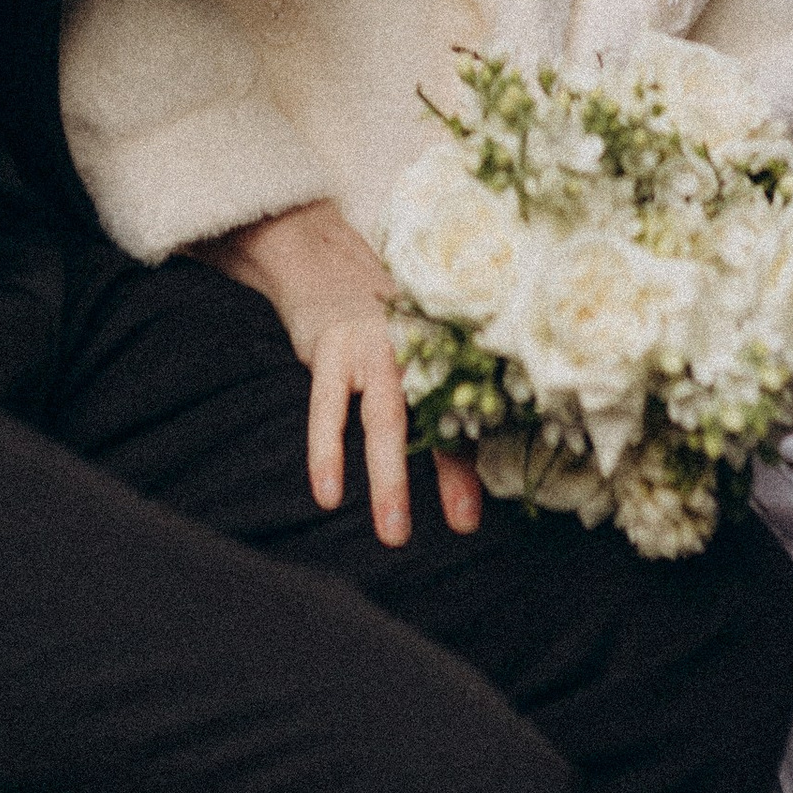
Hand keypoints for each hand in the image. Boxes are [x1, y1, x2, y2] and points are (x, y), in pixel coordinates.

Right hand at [204, 197, 484, 546]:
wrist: (321, 259)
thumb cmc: (376, 320)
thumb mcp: (412, 346)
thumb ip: (433, 394)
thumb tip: (466, 468)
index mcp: (442, 349)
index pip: (465, 416)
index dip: (470, 468)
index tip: (470, 523)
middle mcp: (416, 346)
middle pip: (438, 419)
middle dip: (450, 476)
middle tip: (462, 530)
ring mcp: (372, 344)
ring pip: (385, 419)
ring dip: (390, 479)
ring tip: (394, 533)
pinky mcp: (330, 345)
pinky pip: (326, 407)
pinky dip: (327, 451)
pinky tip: (328, 493)